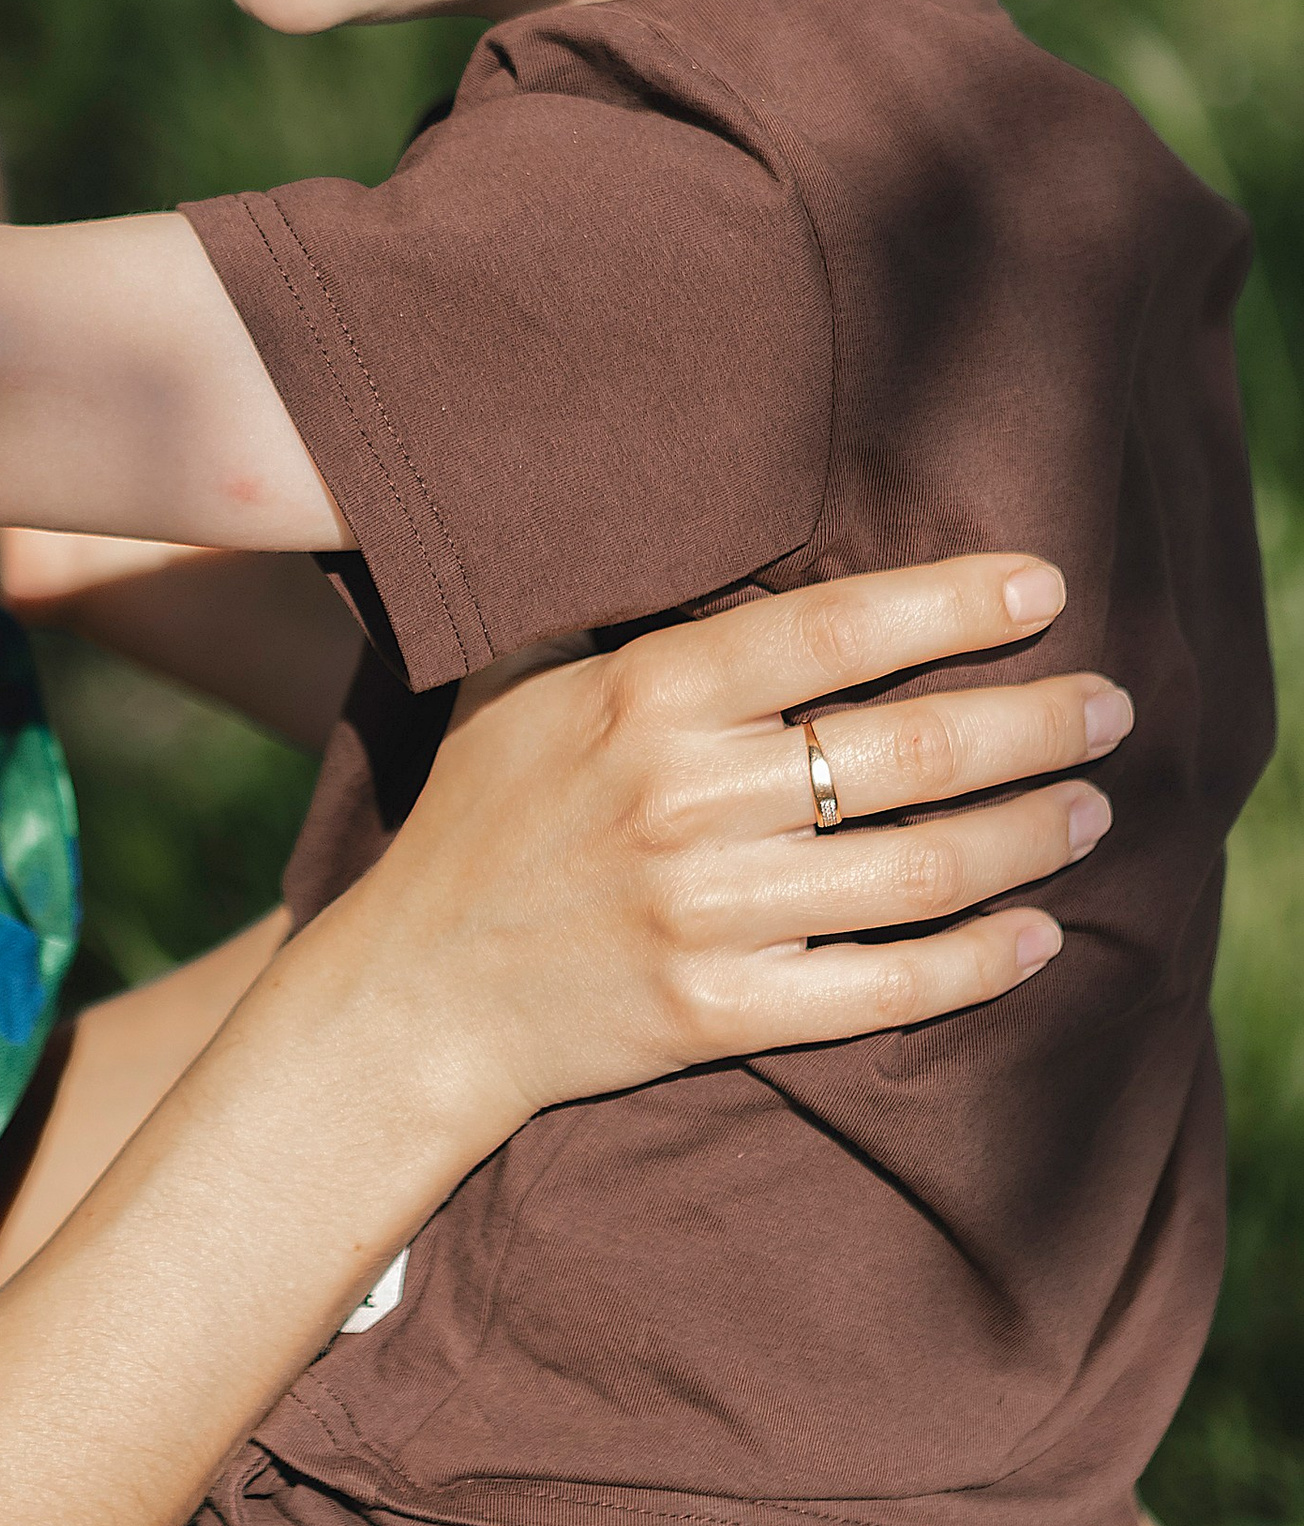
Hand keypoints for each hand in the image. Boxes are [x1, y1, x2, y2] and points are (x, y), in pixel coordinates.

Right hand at [331, 553, 1121, 1136]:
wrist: (416, 994)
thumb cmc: (482, 818)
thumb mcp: (519, 679)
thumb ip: (616, 607)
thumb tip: (710, 516)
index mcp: (644, 696)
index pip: (835, 629)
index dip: (956, 602)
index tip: (1047, 587)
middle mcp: (683, 796)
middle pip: (909, 745)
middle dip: (1035, 721)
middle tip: (1109, 707)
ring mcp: (705, 911)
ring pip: (917, 866)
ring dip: (1027, 834)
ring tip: (1088, 809)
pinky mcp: (718, 1009)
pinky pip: (884, 985)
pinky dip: (979, 962)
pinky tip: (1037, 933)